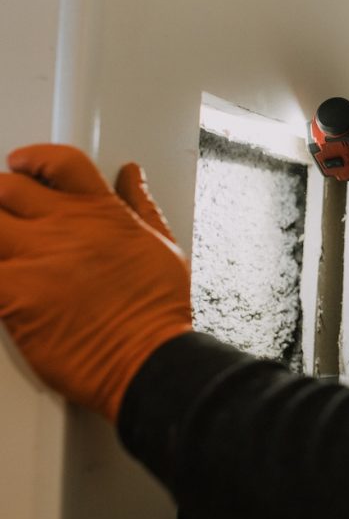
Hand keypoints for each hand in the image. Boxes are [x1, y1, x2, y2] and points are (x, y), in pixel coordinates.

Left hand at [0, 144, 191, 421]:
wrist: (147, 359)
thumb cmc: (157, 313)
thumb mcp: (162, 246)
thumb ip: (141, 206)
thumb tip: (131, 176)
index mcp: (100, 212)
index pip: (58, 162)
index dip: (33, 159)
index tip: (24, 165)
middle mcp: (65, 227)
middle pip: (7, 187)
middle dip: (1, 197)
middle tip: (5, 215)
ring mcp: (36, 258)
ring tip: (4, 250)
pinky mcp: (13, 294)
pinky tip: (4, 287)